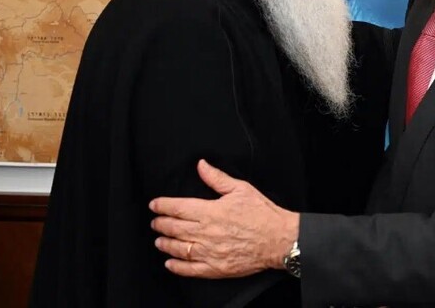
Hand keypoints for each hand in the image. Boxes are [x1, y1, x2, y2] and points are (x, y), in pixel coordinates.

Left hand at [149, 159, 299, 278]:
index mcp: (210, 211)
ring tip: (159, 241)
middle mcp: (206, 233)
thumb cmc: (262, 214)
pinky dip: (177, 267)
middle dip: (161, 224)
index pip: (178, 208)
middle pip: (174, 228)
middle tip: (155, 222)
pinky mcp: (216, 267)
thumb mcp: (240, 189)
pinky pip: (190, 269)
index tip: (155, 204)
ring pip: (179, 248)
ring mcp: (210, 252)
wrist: (279, 239)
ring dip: (165, 244)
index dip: (163, 205)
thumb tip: (201, 165)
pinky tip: (170, 263)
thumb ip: (217, 178)